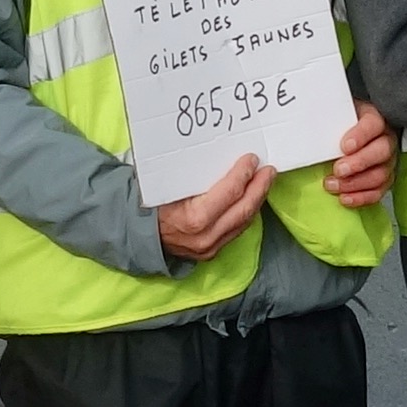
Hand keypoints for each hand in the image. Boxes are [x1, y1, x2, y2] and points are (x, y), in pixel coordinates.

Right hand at [155, 153, 270, 260]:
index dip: (244, 174)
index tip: (252, 159)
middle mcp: (206, 236)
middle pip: (243, 210)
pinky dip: (246, 213)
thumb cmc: (151, 204)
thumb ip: (194, 175)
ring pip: (243, 222)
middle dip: (259, 187)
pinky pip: (236, 231)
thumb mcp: (168, 185)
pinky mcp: (212, 253)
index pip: (229, 193)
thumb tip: (221, 153)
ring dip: (256, 200)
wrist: (138, 235)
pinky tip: (251, 200)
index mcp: (194, 218)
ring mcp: (210, 247)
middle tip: (268, 170)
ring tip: (264, 182)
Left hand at [325, 102, 394, 209]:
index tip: (344, 146)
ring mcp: (387, 162)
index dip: (361, 135)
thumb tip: (304, 126)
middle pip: (381, 151)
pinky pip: (378, 192)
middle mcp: (386, 140)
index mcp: (375, 120)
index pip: (374, 124)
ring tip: (333, 185)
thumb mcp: (335, 116)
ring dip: (356, 183)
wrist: (345, 136)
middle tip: (338, 169)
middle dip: (359, 163)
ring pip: (380, 174)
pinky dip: (361, 197)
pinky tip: (345, 198)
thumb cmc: (340, 125)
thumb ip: (326, 120)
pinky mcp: (384, 180)